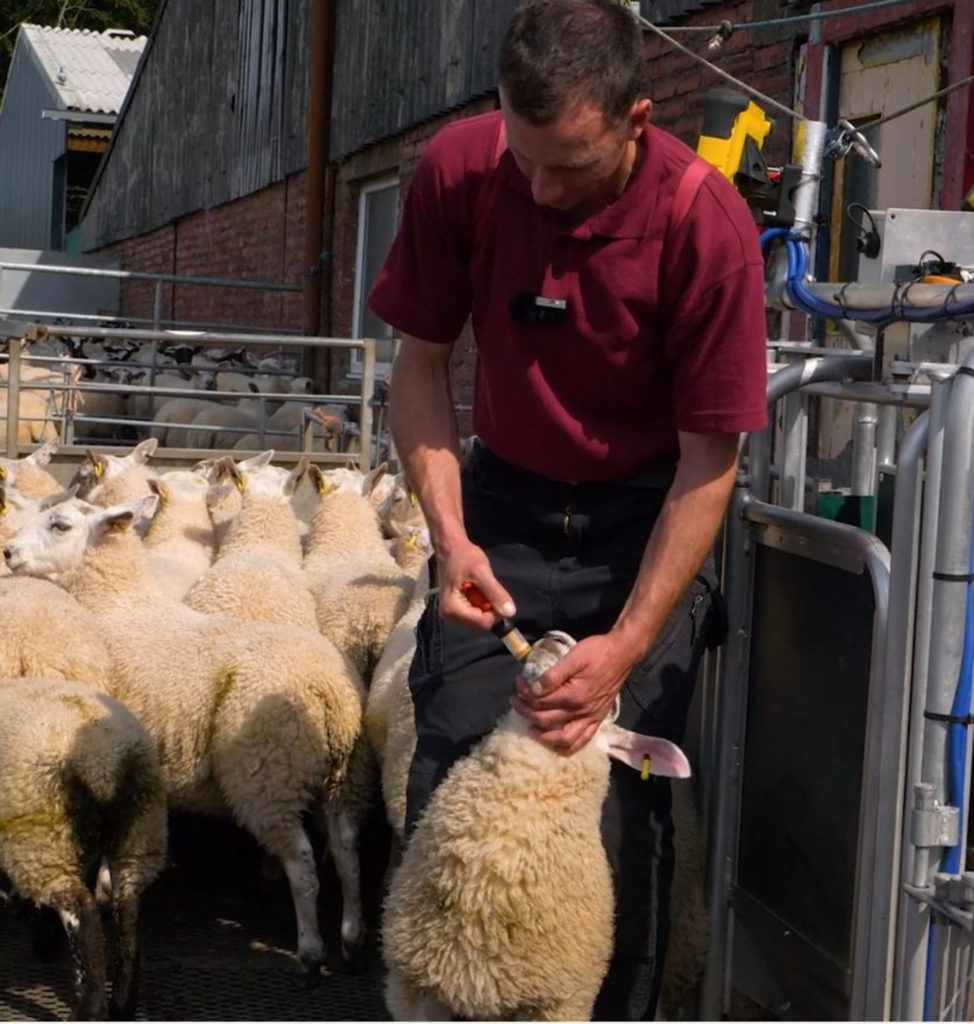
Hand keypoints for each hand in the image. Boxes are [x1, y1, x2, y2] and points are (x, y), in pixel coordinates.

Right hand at [435, 539, 515, 630]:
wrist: (449, 546)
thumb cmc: (463, 556)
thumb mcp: (481, 572)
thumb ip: (495, 593)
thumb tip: (510, 612)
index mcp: (452, 609)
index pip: (483, 622)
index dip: (496, 611)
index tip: (497, 593)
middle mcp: (449, 616)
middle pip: (481, 623)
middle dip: (489, 607)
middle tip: (484, 587)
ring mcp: (451, 614)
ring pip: (480, 619)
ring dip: (485, 604)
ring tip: (478, 586)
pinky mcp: (455, 610)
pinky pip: (475, 613)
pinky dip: (480, 602)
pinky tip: (475, 589)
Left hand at [510, 632, 642, 754]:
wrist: (622, 654)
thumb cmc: (597, 652)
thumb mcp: (573, 657)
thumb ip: (552, 676)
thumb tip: (534, 689)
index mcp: (573, 695)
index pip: (540, 701)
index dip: (525, 693)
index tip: (518, 683)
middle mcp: (581, 712)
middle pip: (546, 720)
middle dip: (526, 712)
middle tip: (515, 702)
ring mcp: (590, 718)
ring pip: (562, 739)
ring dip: (543, 736)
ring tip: (530, 728)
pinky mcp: (597, 720)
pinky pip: (581, 741)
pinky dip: (566, 747)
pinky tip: (555, 743)